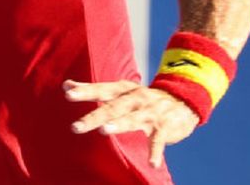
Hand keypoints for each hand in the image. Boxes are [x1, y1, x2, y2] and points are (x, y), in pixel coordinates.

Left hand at [64, 79, 198, 167]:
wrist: (182, 100)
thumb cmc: (142, 98)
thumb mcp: (120, 90)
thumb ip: (95, 90)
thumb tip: (66, 85)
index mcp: (123, 90)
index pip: (102, 89)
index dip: (86, 91)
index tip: (68, 93)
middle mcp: (136, 99)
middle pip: (113, 107)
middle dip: (94, 116)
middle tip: (76, 126)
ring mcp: (150, 113)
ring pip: (132, 119)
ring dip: (119, 125)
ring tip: (104, 131)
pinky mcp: (164, 127)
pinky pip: (159, 141)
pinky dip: (155, 152)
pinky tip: (152, 164)